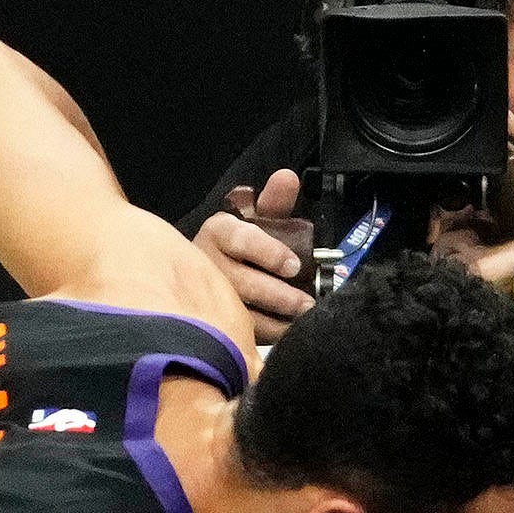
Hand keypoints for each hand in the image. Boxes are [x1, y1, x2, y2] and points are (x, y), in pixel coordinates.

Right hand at [195, 168, 310, 344]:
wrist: (213, 274)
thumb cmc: (246, 246)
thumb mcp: (260, 221)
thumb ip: (274, 204)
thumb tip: (288, 178)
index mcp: (219, 232)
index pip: (240, 239)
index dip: (269, 253)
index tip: (294, 265)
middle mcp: (207, 263)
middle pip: (242, 282)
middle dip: (278, 294)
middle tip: (306, 303)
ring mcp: (208, 294)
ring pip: (241, 311)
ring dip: (276, 319)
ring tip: (302, 319)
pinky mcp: (216, 321)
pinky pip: (243, 332)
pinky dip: (269, 334)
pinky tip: (289, 332)